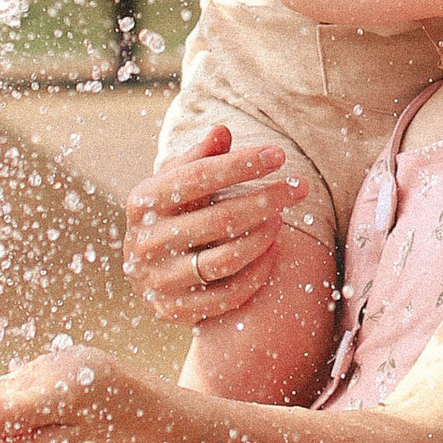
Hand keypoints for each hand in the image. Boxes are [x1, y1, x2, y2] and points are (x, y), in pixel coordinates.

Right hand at [123, 124, 293, 325]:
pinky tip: (274, 250)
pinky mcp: (176, 310)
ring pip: (225, 260)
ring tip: (282, 219)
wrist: (145, 271)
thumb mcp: (175, 182)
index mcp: (143, 202)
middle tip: (299, 187)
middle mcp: (146, 243)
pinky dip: (257, 272)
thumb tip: (222, 132)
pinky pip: (229, 295)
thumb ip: (199, 159)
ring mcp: (160, 281)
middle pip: (219, 219)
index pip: (197, 178)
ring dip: (263, 238)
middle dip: (267, 200)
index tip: (278, 154)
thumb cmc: (171, 214)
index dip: (240, 165)